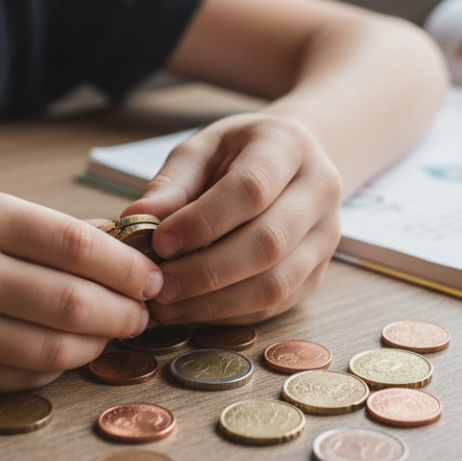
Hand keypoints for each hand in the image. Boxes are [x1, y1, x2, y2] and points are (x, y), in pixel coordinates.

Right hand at [0, 187, 161, 395]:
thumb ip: (42, 229)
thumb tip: (120, 245)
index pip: (75, 244)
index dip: (126, 266)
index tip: (151, 275)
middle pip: (72, 302)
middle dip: (123, 311)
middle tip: (143, 312)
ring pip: (53, 348)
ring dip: (97, 344)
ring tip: (111, 332)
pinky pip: (21, 376)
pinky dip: (56, 365)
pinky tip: (67, 351)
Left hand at [119, 113, 342, 325]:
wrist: (291, 161)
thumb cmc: (238, 153)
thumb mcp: (202, 149)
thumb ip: (173, 183)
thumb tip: (136, 218)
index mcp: (288, 146)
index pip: (251, 189)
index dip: (203, 221)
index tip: (160, 241)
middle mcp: (319, 191)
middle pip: (269, 243)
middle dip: (206, 271)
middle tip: (158, 285)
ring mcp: (326, 236)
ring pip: (276, 283)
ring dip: (216, 302)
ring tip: (167, 305)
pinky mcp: (318, 272)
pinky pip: (276, 304)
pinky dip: (230, 314)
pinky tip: (192, 310)